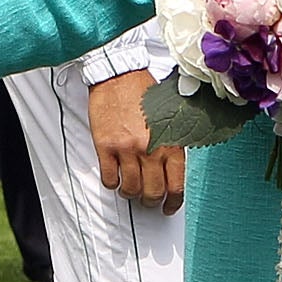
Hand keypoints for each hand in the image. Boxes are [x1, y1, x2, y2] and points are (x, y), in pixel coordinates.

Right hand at [90, 70, 184, 210]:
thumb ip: (173, 144)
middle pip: (153, 192)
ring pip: (130, 189)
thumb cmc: (144, 92)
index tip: (169, 207)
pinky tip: (114, 178)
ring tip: (129, 190)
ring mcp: (127, 149)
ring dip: (130, 194)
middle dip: (150, 201)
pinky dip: (112, 184)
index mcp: (170, 142)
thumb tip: (173, 170)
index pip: (175, 185)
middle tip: (147, 200)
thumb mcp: (170, 118)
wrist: (119, 75)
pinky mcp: (106, 147)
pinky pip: (109, 178)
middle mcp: (150, 149)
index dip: (173, 202)